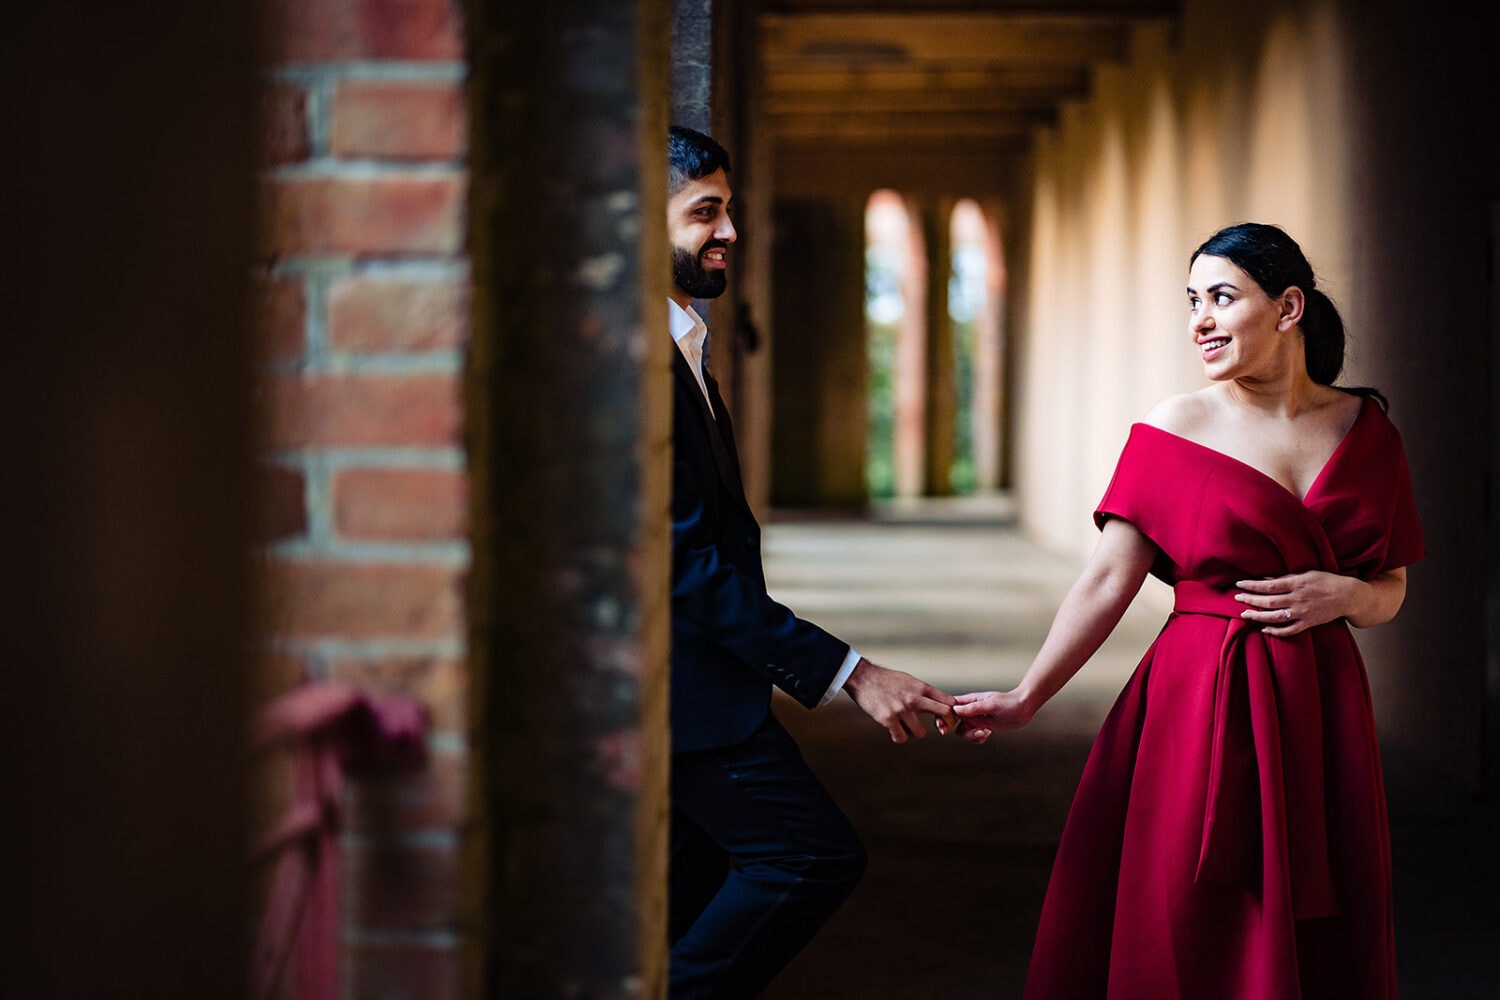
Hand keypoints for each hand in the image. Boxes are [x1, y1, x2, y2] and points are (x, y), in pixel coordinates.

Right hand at [843, 657, 956, 743]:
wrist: (862, 677)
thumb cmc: (886, 680)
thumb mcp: (909, 681)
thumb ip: (923, 693)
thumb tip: (939, 705)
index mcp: (922, 688)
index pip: (950, 701)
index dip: (952, 712)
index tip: (946, 718)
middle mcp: (915, 698)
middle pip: (945, 713)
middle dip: (945, 724)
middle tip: (939, 728)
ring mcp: (902, 709)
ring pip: (920, 733)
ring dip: (913, 732)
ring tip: (903, 725)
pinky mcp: (888, 719)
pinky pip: (901, 738)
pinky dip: (898, 736)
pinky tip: (893, 729)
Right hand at [951, 689, 1033, 744]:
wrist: (1023, 708)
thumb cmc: (1008, 702)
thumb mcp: (991, 704)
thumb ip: (974, 708)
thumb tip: (956, 710)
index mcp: (969, 701)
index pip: (949, 707)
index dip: (942, 715)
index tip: (943, 726)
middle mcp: (970, 711)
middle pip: (953, 722)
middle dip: (953, 729)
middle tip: (959, 732)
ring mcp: (976, 720)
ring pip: (963, 732)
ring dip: (971, 735)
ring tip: (984, 732)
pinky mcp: (983, 728)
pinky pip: (974, 737)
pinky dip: (979, 738)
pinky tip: (989, 733)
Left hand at [1235, 570, 1358, 636]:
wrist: (1349, 596)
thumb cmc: (1327, 581)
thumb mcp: (1306, 573)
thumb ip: (1285, 578)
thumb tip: (1265, 579)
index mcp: (1297, 584)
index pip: (1268, 585)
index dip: (1252, 585)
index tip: (1239, 584)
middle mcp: (1298, 599)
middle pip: (1268, 601)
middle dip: (1250, 600)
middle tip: (1237, 598)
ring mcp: (1303, 613)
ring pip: (1275, 617)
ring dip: (1258, 616)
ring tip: (1244, 614)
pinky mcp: (1308, 623)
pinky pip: (1289, 630)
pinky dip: (1276, 631)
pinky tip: (1264, 629)